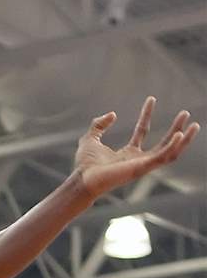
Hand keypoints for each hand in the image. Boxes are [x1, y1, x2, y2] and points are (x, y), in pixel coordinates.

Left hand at [74, 97, 199, 199]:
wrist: (83, 178)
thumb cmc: (85, 164)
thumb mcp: (90, 138)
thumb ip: (99, 125)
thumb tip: (112, 114)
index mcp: (128, 153)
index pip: (142, 131)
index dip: (146, 115)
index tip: (151, 99)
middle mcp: (138, 159)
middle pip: (163, 142)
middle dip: (175, 128)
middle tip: (185, 113)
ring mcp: (142, 165)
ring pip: (170, 152)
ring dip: (183, 139)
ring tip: (194, 125)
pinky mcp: (143, 168)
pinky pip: (163, 158)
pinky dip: (173, 147)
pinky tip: (179, 135)